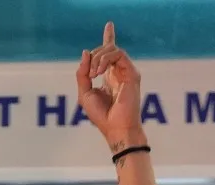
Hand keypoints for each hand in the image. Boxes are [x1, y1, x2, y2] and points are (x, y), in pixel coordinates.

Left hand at [76, 22, 144, 149]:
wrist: (115, 128)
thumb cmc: (101, 116)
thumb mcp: (84, 93)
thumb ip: (82, 74)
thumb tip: (86, 52)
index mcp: (109, 77)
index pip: (110, 53)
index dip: (109, 38)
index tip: (109, 25)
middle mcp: (119, 72)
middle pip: (108, 48)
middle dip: (94, 54)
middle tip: (90, 73)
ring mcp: (126, 72)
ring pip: (112, 49)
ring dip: (98, 58)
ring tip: (94, 73)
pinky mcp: (132, 74)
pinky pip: (118, 54)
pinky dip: (105, 60)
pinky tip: (99, 72)